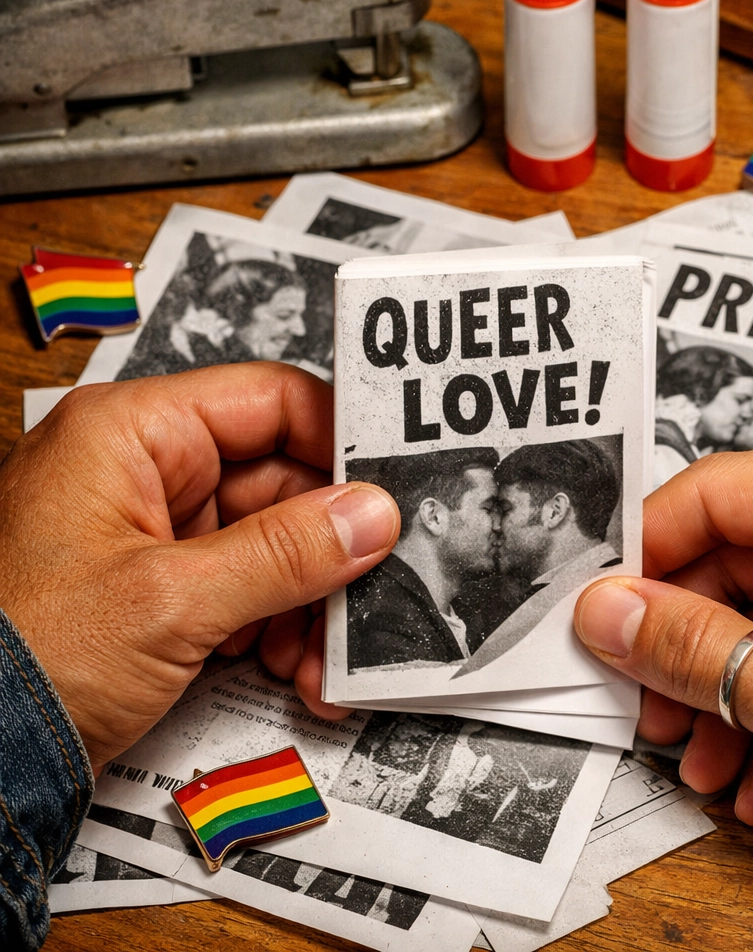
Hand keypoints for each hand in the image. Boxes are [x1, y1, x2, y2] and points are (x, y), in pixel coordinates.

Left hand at [0, 364, 398, 772]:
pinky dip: (279, 628)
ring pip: (274, 543)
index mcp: (133, 434)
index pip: (269, 401)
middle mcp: (148, 471)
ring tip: (320, 659)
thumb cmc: (20, 659)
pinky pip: (249, 586)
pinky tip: (293, 671)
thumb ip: (283, 553)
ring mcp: (157, 531)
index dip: (339, 439)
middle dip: (329, 552)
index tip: (394, 486)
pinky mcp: (163, 585)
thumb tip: (372, 515)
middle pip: (282, 483)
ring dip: (309, 602)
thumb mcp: (170, 602)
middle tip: (371, 595)